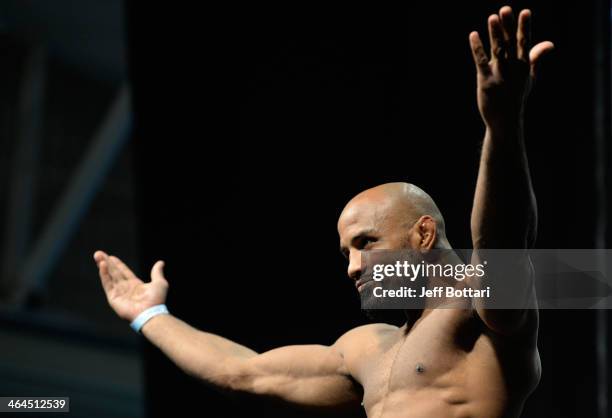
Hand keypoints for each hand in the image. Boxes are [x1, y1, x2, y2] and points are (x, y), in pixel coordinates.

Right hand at [94, 250, 168, 321]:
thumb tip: (161, 262)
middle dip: (106, 263)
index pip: (124, 272)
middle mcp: (125, 288)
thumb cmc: (156, 300)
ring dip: (103, 266)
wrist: (151, 313)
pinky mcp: (113, 298)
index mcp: (135, 285)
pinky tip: (102, 265)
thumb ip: (157, 272)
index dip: (117, 264)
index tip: (111, 257)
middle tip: (98, 253)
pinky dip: (104, 274)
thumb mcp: (159, 282)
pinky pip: (107, 284)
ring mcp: (119, 293)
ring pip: (109, 276)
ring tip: (97, 256)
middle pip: (114, 272)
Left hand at [469, 6, 553, 127]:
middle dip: (508, 26)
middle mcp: (513, 68)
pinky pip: (480, 62)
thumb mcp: (529, 78)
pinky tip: (473, 35)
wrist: (505, 121)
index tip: (525, 11)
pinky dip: (477, 48)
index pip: (524, 42)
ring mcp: (499, 74)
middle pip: (510, 43)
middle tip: (505, 9)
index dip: (524, 27)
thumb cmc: (517, 97)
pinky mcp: (485, 81)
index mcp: (524, 66)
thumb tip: (549, 44)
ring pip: (497, 50)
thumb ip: (536, 59)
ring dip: (494, 34)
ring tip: (492, 17)